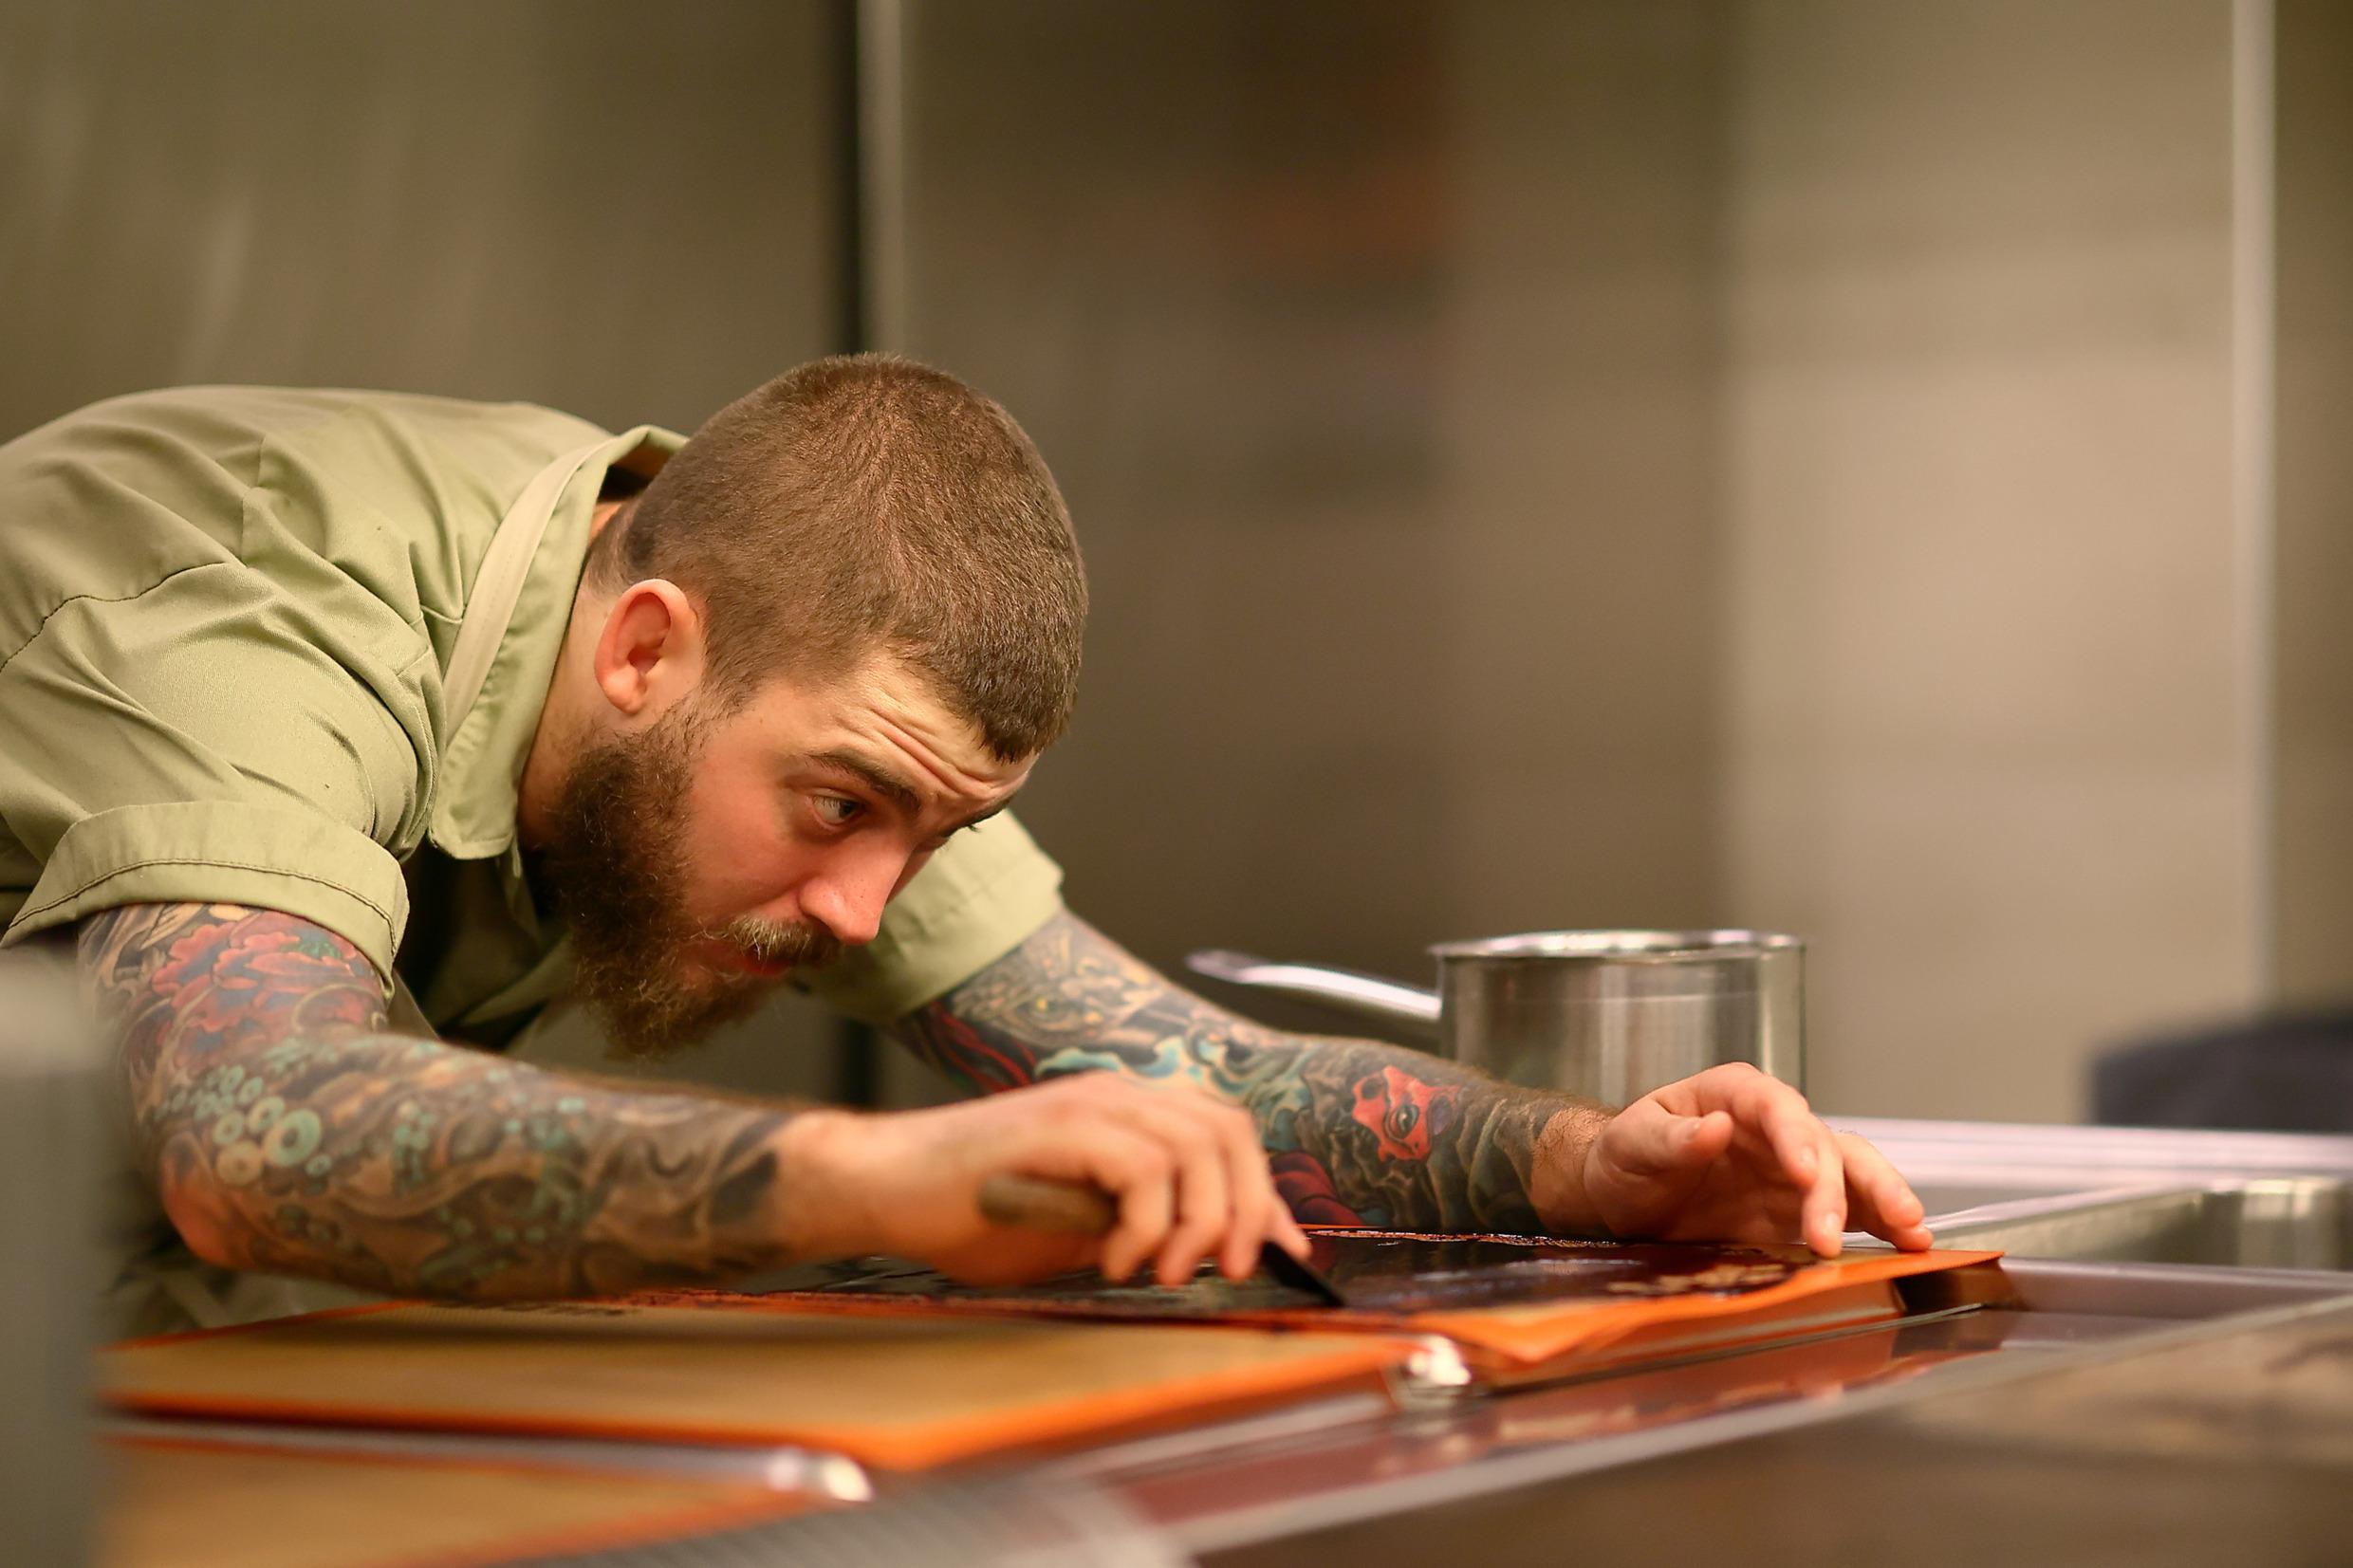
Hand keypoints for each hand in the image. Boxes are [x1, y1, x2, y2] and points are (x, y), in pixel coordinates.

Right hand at [792, 1073, 1310, 1287]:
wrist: (889, 1187)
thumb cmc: (976, 1210)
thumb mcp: (1085, 1225)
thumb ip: (1152, 1226)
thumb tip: (1228, 1248)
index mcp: (1130, 1111)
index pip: (1228, 1134)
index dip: (1266, 1193)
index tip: (1285, 1250)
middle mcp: (1118, 1094)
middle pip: (1227, 1133)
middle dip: (1246, 1208)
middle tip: (1228, 1270)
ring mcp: (1089, 1104)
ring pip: (1195, 1147)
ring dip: (1198, 1221)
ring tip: (1164, 1269)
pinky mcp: (1059, 1127)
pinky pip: (1141, 1168)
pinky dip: (1145, 1224)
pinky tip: (1114, 1258)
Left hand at [1567, 1063, 1932, 1255]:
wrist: (1626, 1195)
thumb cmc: (1627, 1157)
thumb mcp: (1632, 1143)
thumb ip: (1670, 1137)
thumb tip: (1714, 1127)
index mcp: (1735, 1095)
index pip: (1775, 1106)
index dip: (1795, 1137)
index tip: (1803, 1174)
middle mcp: (1776, 1127)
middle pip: (1823, 1144)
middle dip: (1837, 1187)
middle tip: (1832, 1232)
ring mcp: (1796, 1168)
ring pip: (1854, 1173)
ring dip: (1883, 1201)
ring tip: (1911, 1235)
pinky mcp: (1804, 1207)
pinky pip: (1853, 1211)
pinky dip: (1882, 1227)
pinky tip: (1910, 1247)